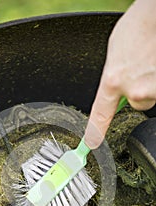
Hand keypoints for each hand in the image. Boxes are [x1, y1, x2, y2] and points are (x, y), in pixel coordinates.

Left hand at [85, 0, 155, 148]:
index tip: (91, 144)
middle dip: (139, 89)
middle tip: (141, 67)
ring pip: (151, 95)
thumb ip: (113, 76)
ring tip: (151, 61)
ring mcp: (153, 88)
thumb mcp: (114, 53)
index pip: (101, 114)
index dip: (95, 131)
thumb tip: (113, 89)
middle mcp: (133, 89)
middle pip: (137, 102)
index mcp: (113, 81)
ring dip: (152, 83)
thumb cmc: (138, 27)